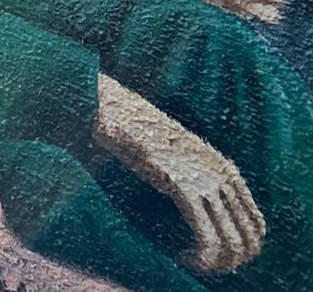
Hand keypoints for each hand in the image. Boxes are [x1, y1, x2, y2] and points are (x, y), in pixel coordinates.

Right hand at [94, 74, 264, 273]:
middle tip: (206, 264)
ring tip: (196, 263)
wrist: (125, 117)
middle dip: (232, 260)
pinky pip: (207, 238)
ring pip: (232, 242)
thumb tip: (203, 203)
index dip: (244, 246)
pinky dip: (202, 257)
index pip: (256, 223)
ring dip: (217, 263)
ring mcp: (207, 183)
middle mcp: (224, 178)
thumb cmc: (146, 140)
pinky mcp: (186, 190)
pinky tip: (185, 257)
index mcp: (228, 170)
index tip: (218, 255)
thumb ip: (200, 175)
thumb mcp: (184, 156)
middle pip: (248, 237)